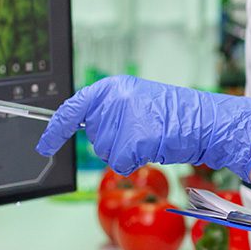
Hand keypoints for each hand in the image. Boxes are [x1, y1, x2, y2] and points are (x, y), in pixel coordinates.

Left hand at [36, 76, 250, 177]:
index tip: (43, 146)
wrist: (207, 120)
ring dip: (128, 153)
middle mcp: (114, 98)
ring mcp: (124, 118)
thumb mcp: (138, 103)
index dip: (55, 129)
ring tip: (152, 137)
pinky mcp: (134, 138)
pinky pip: (122, 162)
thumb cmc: (177, 115)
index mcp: (113, 87)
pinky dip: (136, 161)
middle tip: (142, 132)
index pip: (73, 107)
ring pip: (108, 152)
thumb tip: (82, 125)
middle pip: (95, 137)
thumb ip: (110, 112)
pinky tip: (154, 147)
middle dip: (113, 142)